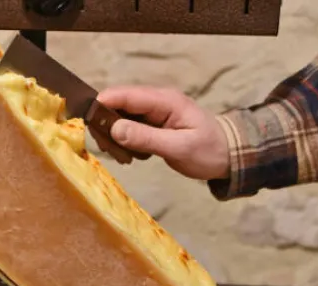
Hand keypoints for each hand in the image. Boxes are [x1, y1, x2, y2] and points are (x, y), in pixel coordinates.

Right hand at [94, 86, 230, 180]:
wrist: (229, 156)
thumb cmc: (208, 151)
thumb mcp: (178, 147)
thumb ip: (145, 138)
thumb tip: (113, 129)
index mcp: (163, 100)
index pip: (123, 95)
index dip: (101, 105)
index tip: (88, 125)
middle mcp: (155, 101)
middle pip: (116, 106)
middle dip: (107, 128)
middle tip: (114, 153)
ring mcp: (152, 113)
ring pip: (119, 119)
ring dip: (115, 138)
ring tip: (127, 159)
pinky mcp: (151, 124)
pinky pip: (127, 128)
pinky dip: (124, 143)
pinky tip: (134, 157)